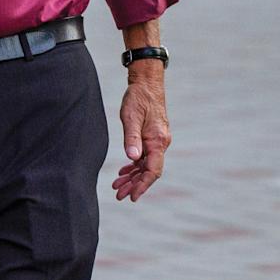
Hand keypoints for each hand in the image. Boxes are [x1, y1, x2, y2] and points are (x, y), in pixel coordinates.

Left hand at [113, 63, 169, 201]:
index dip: (142, 185)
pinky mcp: (152, 137)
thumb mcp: (131, 117)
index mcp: (157, 141)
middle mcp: (161, 143)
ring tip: (117, 186)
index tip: (132, 197)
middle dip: (134, 185)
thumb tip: (133, 159)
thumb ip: (132, 139)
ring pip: (146, 165)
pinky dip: (134, 166)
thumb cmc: (138, 98)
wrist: (147, 83)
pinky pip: (145, 157)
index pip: (153, 170)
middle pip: (149, 171)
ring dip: (133, 177)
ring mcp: (157, 140)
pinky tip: (124, 172)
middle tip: (119, 195)